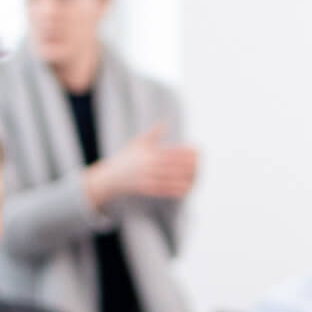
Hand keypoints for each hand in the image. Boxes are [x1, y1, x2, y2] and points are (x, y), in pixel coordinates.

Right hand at [84, 124, 199, 208]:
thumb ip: (153, 134)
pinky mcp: (145, 189)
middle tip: (201, 163)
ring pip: (170, 178)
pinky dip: (175, 190)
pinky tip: (185, 189)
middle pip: (173, 165)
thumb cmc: (125, 158)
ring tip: (197, 177)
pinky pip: (163, 190)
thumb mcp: (137, 143)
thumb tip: (164, 122)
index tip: (197, 151)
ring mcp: (147, 177)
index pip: (171, 151)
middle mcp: (148, 165)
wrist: (109, 177)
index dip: (185, 151)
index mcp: (148, 153)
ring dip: (184, 177)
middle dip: (188, 164)